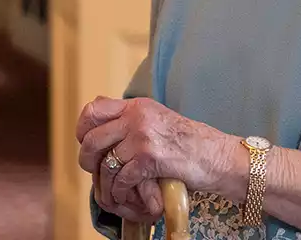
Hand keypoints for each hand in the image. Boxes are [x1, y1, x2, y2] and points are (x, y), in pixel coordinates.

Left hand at [76, 96, 242, 209]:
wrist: (217, 155)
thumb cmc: (189, 143)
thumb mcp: (158, 119)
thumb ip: (132, 120)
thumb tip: (100, 127)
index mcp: (137, 106)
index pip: (93, 110)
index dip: (83, 130)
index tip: (88, 144)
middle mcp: (137, 117)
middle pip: (92, 139)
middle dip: (88, 161)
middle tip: (95, 172)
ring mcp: (143, 136)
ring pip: (104, 163)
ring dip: (105, 182)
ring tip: (113, 189)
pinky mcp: (150, 158)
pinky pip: (121, 179)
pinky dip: (121, 191)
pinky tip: (127, 194)